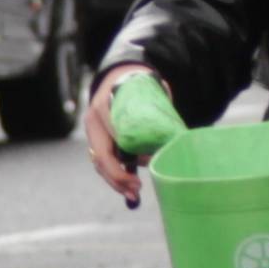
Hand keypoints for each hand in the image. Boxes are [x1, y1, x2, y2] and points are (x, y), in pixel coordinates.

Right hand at [85, 65, 161, 205]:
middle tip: (136, 190)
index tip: (138, 173)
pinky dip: (114, 175)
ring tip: (133, 193)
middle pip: (100, 155)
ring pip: (99, 162)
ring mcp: (92, 129)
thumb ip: (160, 115)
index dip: (122, 160)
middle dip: (117, 177)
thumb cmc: (142, 85)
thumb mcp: (153, 93)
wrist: (122, 74)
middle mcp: (94, 118)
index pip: (112, 138)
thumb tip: (176, 143)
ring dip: (115, 181)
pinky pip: (101, 160)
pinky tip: (127, 185)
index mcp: (105, 105)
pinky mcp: (95, 138)